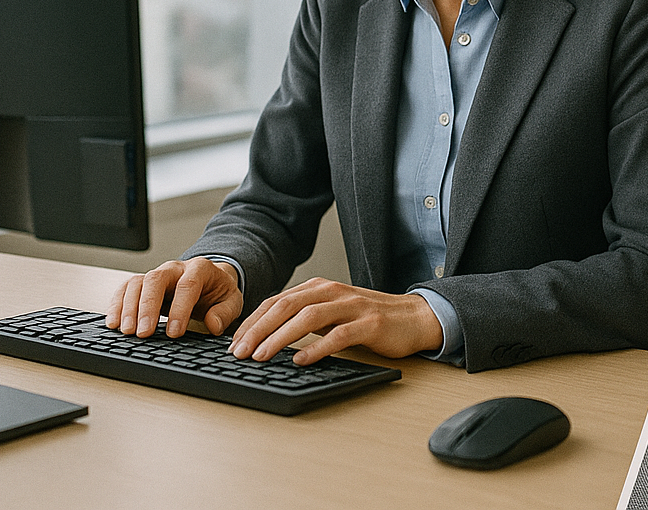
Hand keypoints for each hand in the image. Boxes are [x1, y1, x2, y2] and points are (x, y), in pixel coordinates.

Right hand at [108, 257, 243, 337]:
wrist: (210, 281)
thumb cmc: (218, 292)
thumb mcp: (232, 301)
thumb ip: (224, 313)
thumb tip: (212, 325)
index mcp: (200, 269)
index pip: (188, 285)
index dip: (180, 308)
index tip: (175, 332)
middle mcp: (175, 268)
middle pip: (156, 280)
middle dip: (148, 307)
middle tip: (143, 333)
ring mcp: (156, 274)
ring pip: (137, 283)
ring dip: (128, 308)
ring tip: (126, 331)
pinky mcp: (143, 284)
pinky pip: (125, 289)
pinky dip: (117, 305)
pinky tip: (114, 323)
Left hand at [226, 278, 443, 365]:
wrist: (414, 318)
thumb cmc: (368, 319)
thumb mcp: (331, 313)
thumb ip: (304, 318)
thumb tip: (264, 336)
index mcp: (320, 288)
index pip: (277, 301)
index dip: (252, 322)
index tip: (233, 343)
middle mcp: (333, 292)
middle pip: (287, 306)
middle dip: (258, 329)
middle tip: (239, 352)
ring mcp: (353, 306)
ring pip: (308, 317)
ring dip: (280, 338)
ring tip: (262, 356)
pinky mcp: (370, 323)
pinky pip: (339, 335)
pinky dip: (317, 347)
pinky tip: (301, 360)